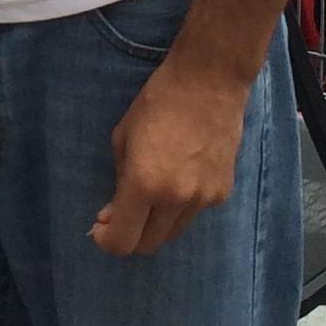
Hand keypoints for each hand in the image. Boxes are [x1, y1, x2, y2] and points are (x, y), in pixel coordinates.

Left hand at [92, 50, 251, 257]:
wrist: (210, 81)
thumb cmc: (158, 101)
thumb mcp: (123, 138)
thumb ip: (118, 182)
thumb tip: (112, 215)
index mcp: (145, 184)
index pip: (124, 241)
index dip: (107, 241)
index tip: (102, 227)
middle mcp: (176, 199)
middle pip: (149, 244)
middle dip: (130, 235)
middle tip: (121, 213)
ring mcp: (204, 199)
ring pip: (172, 232)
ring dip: (155, 223)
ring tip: (152, 191)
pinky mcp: (223, 192)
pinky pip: (194, 213)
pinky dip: (180, 207)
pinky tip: (179, 176)